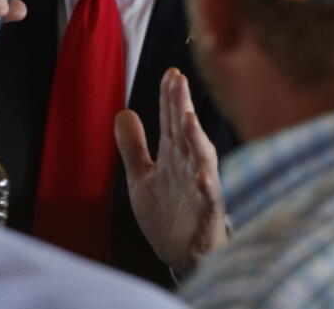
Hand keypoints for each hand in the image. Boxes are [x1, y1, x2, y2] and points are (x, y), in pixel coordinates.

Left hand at [115, 68, 226, 276]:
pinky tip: (203, 176)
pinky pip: (210, 199)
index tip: (170, 73)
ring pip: (202, 159)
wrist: (185, 259)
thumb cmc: (169, 217)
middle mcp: (189, 167)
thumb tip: (123, 112)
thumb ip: (133, 147)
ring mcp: (201, 189)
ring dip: (196, 139)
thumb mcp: (141, 178)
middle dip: (181, 106)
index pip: (172, 121)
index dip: (169, 97)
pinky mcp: (208, 215)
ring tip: (188, 118)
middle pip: (185, 131)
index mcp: (174, 157)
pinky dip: (208, 187)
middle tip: (178, 79)